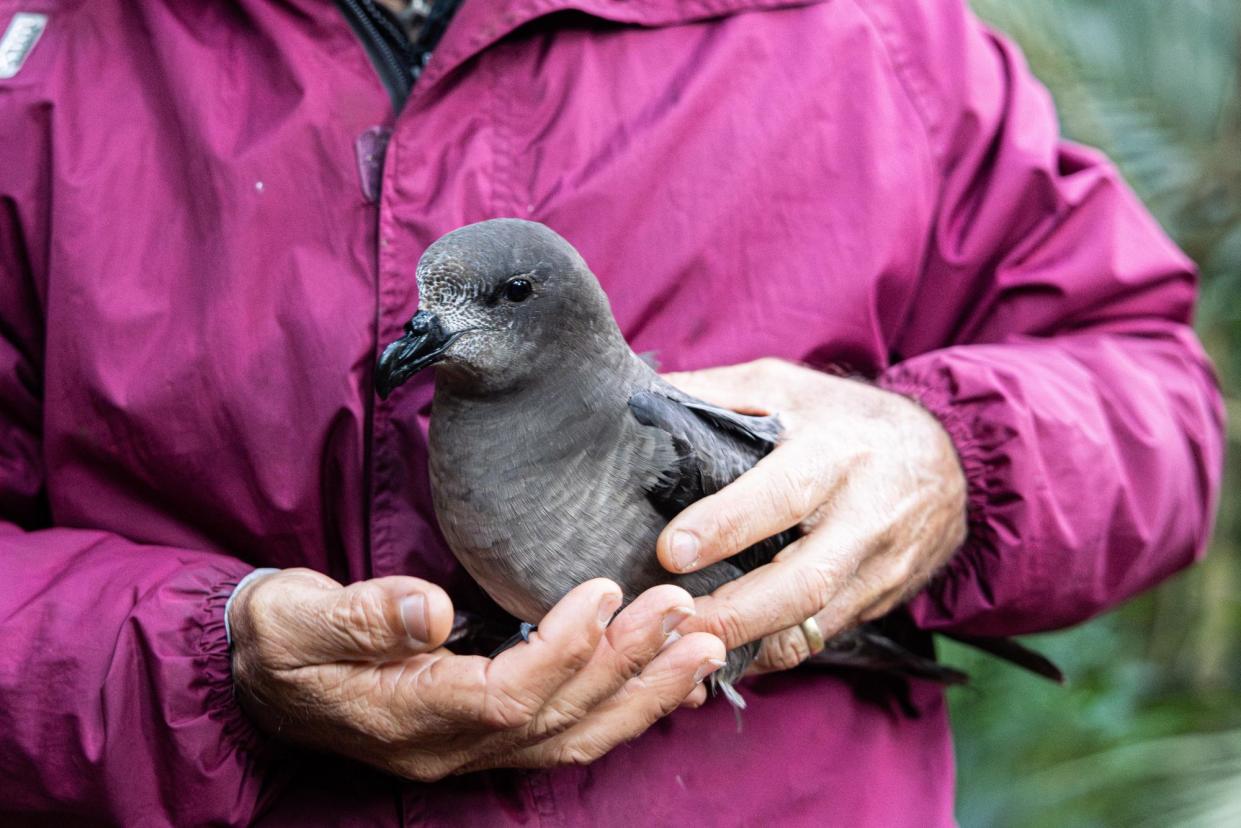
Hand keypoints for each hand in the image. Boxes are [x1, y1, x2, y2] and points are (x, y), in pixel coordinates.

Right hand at [228, 569, 724, 779]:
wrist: (262, 674)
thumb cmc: (280, 640)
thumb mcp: (295, 619)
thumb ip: (359, 616)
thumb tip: (430, 608)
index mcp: (408, 719)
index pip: (504, 699)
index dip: (561, 651)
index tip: (601, 592)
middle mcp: (450, 748)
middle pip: (558, 720)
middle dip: (628, 667)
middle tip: (686, 612)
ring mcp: (471, 750)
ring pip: (575, 737)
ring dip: (643, 693)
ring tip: (703, 645)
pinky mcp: (486, 735)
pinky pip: (568, 734)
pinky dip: (622, 706)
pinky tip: (662, 675)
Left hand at [657, 358, 966, 672]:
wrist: (948, 460)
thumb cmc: (844, 418)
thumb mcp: (785, 385)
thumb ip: (715, 393)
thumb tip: (638, 402)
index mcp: (836, 452)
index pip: (782, 494)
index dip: (726, 525)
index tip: (671, 551)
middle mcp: (864, 514)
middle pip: (803, 581)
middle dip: (735, 612)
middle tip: (674, 623)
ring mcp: (879, 566)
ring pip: (814, 623)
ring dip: (749, 644)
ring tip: (687, 650)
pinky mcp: (881, 600)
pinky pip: (822, 638)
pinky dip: (773, 651)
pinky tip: (728, 653)